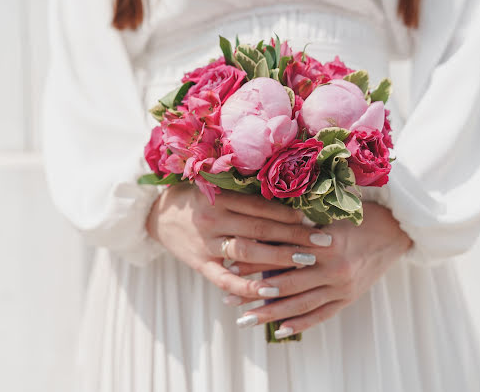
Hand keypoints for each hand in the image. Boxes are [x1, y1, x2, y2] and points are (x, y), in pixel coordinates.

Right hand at [146, 183, 333, 299]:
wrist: (156, 216)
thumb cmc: (195, 198)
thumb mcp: (215, 188)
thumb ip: (245, 194)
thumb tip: (288, 198)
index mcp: (219, 197)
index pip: (261, 207)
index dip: (290, 214)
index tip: (314, 218)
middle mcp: (213, 219)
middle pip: (260, 228)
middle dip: (294, 236)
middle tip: (323, 241)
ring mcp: (206, 243)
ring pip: (247, 252)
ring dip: (279, 258)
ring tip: (306, 261)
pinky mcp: (200, 264)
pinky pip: (226, 279)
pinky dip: (249, 286)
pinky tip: (271, 291)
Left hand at [226, 202, 411, 337]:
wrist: (396, 230)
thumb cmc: (357, 215)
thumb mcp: (328, 212)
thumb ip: (297, 222)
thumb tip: (259, 223)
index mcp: (324, 241)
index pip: (281, 254)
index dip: (254, 261)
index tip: (229, 266)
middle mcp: (333, 267)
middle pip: (286, 283)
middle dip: (254, 293)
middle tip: (228, 299)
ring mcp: (342, 286)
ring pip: (301, 304)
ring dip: (271, 314)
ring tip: (245, 320)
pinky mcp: (349, 298)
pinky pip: (322, 315)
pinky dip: (300, 324)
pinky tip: (279, 331)